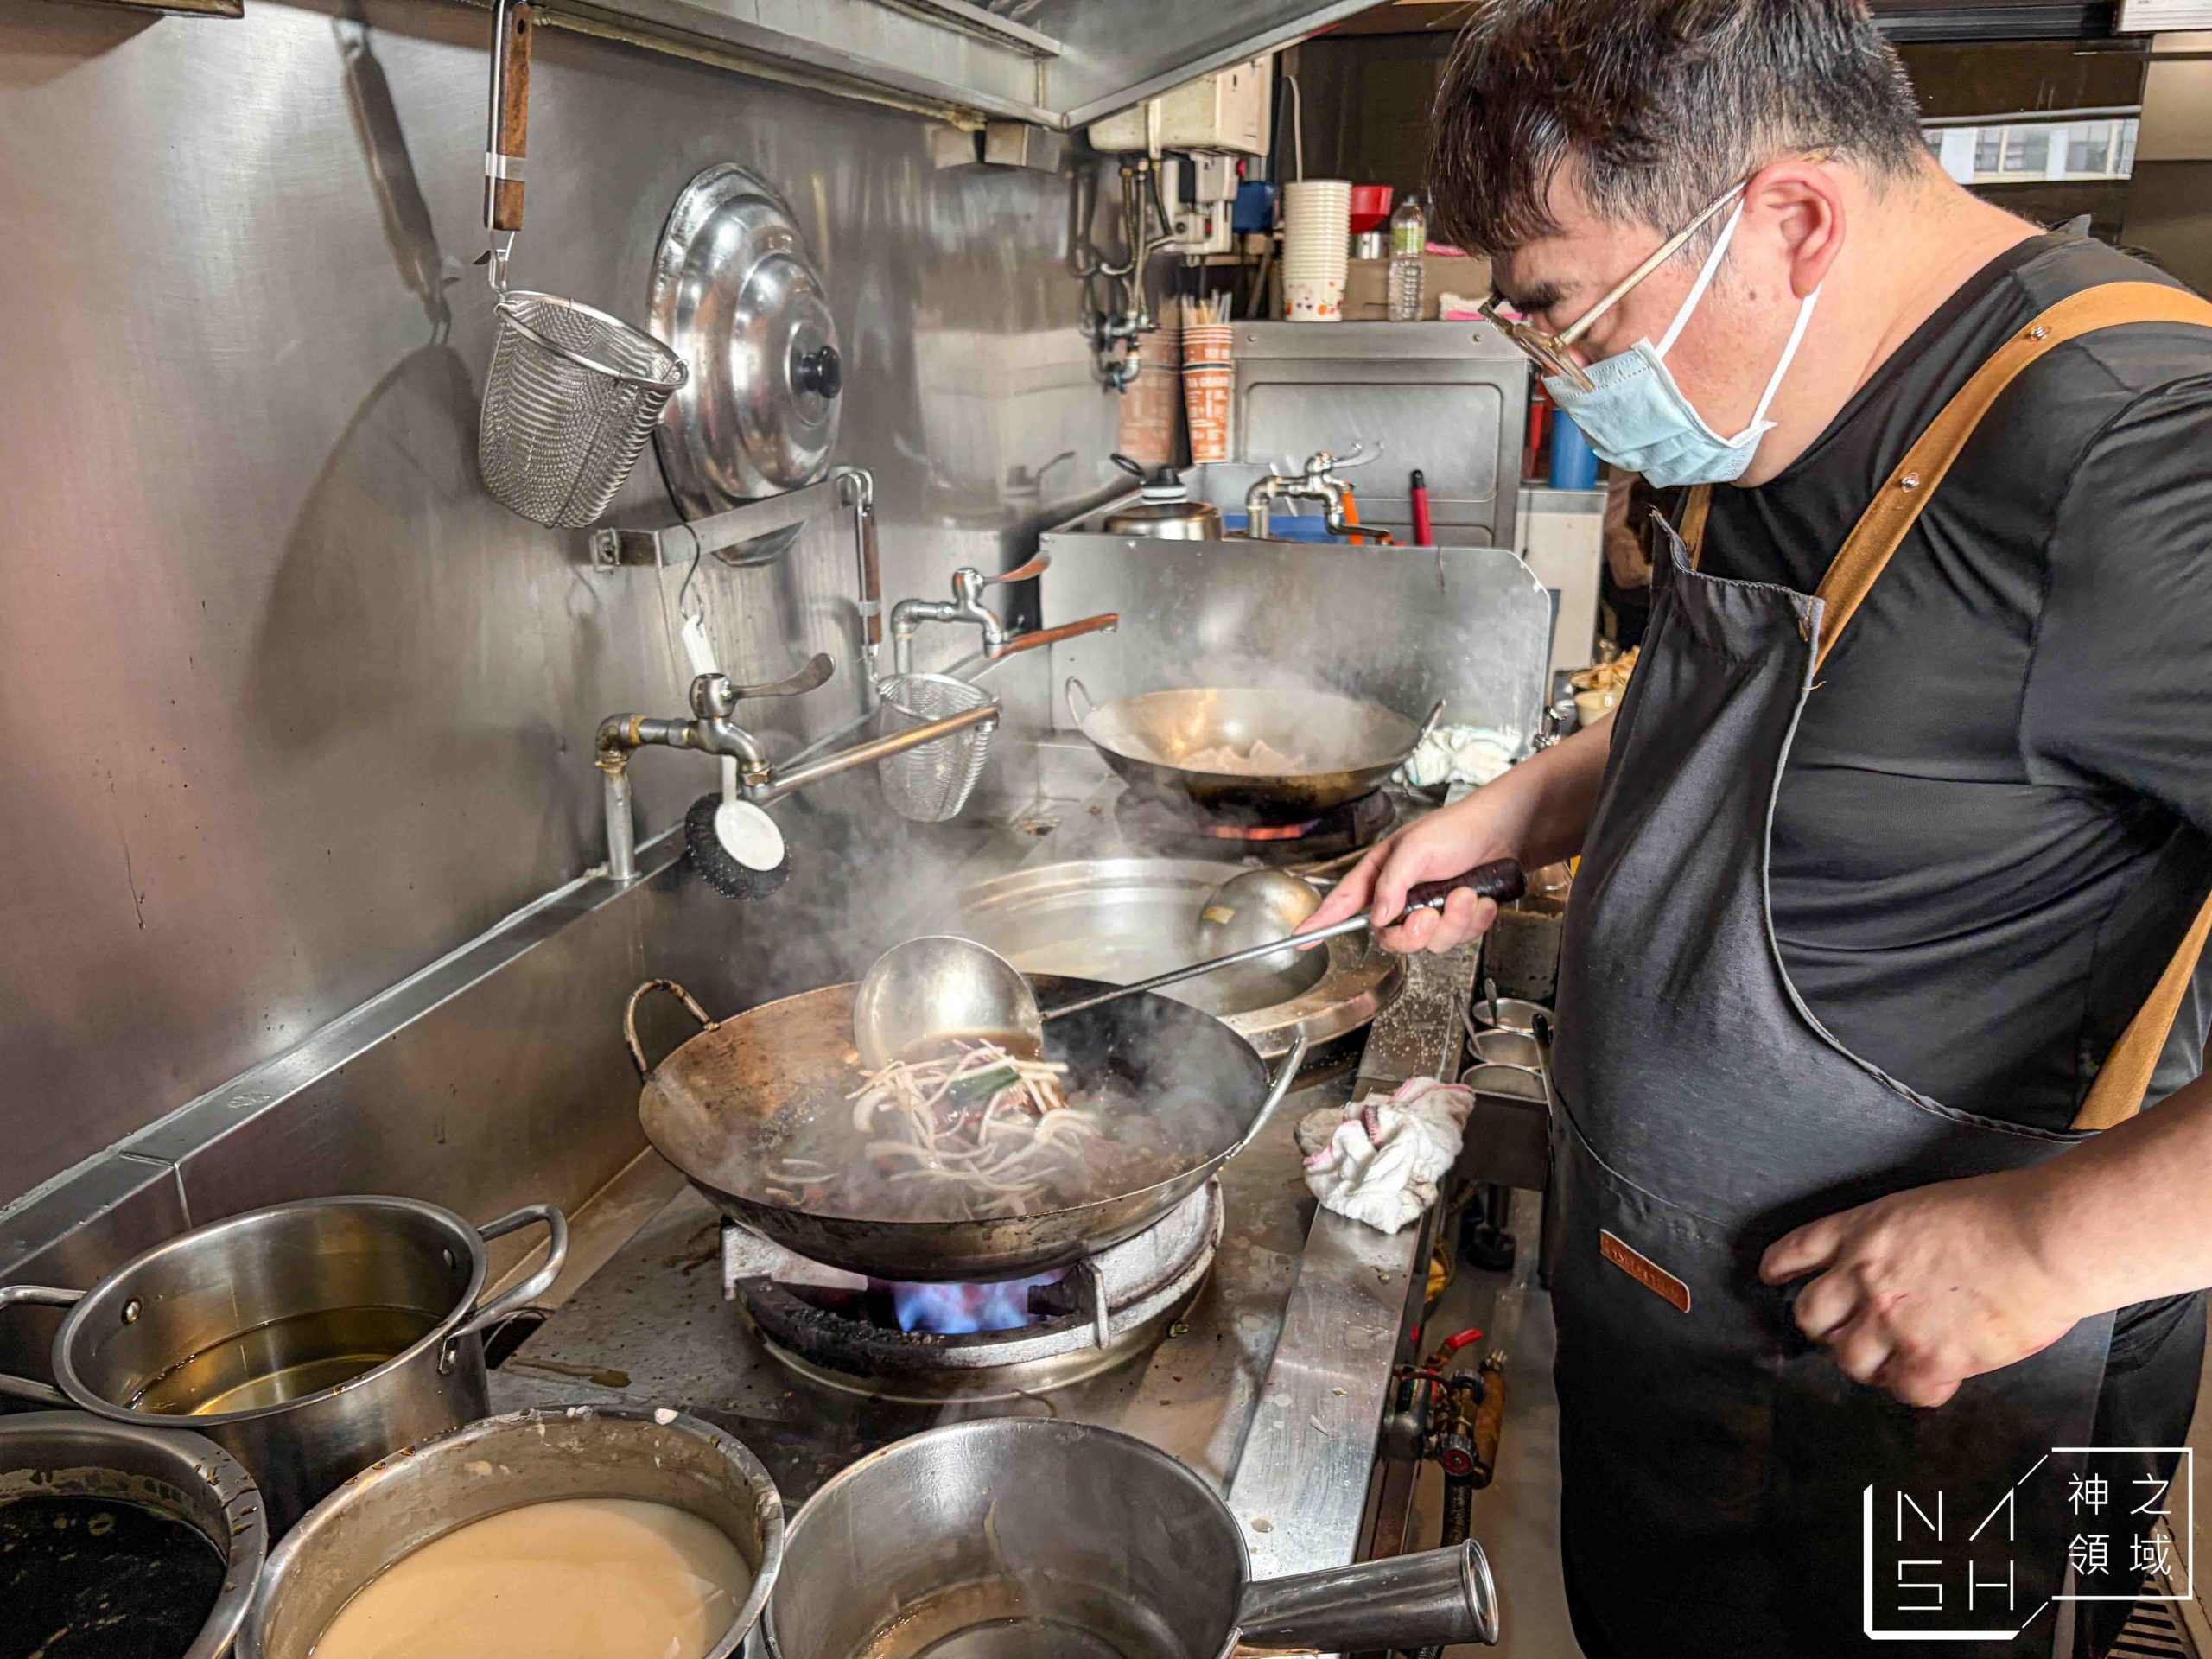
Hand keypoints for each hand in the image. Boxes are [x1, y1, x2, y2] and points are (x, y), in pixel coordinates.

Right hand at [1299, 794, 1516, 954]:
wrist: (1506, 832)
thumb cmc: (1458, 828)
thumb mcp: (1416, 847)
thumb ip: (1392, 882)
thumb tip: (1376, 917)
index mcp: (1381, 874)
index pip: (1344, 902)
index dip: (1323, 921)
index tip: (1302, 938)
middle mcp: (1402, 896)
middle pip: (1391, 937)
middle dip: (1413, 933)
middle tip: (1429, 915)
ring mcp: (1430, 910)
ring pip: (1430, 942)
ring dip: (1454, 920)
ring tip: (1467, 894)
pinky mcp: (1457, 919)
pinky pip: (1459, 938)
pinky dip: (1474, 921)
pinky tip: (1481, 900)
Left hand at [1759, 1172, 2087, 1407]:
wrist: (2044, 1239)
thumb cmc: (2003, 1214)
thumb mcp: (1927, 1207)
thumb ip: (1899, 1240)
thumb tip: (1902, 1266)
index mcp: (1864, 1231)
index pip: (1797, 1251)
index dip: (1781, 1268)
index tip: (1776, 1277)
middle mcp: (1866, 1277)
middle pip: (1812, 1315)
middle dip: (1823, 1326)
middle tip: (1841, 1331)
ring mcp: (1894, 1321)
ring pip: (1850, 1360)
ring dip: (1867, 1362)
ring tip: (1889, 1359)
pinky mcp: (1933, 1358)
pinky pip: (1905, 1390)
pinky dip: (1914, 1387)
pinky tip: (1929, 1378)